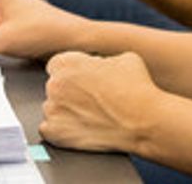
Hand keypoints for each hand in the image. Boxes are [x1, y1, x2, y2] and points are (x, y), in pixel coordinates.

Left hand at [41, 51, 162, 152]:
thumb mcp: (122, 57)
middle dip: (69, 91)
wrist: (143, 120)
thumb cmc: (136, 88)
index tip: (82, 80)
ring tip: (89, 115)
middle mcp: (55, 85)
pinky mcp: (56, 134)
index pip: (57, 65)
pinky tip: (80, 127)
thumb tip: (99, 66)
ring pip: (52, 108)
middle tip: (90, 99)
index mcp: (67, 63)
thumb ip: (101, 60)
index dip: (72, 72)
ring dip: (65, 110)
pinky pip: (48, 129)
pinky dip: (61, 129)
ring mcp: (53, 111)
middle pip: (54, 86)